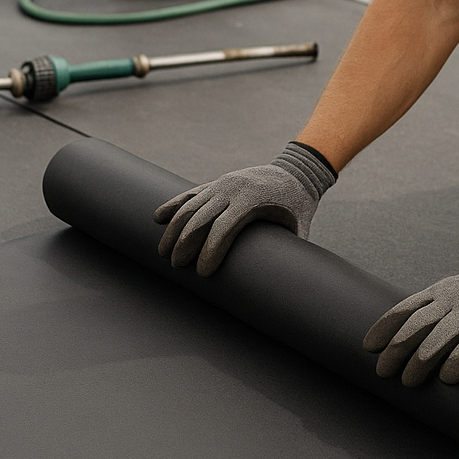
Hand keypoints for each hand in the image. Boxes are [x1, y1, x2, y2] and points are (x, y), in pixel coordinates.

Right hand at [154, 142, 335, 276]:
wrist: (296, 171)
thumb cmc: (299, 206)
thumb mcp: (300, 227)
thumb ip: (293, 253)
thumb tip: (292, 287)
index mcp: (253, 200)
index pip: (225, 227)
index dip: (211, 250)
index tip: (202, 273)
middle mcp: (233, 189)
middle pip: (201, 217)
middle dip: (185, 243)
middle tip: (176, 266)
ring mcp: (223, 183)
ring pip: (191, 205)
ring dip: (174, 228)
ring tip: (163, 252)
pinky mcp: (218, 182)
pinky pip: (192, 193)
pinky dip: (174, 205)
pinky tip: (158, 217)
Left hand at [363, 237, 458, 386]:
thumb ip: (446, 310)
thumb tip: (417, 342)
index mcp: (446, 289)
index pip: (407, 307)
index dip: (385, 327)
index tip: (368, 346)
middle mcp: (457, 296)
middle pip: (417, 325)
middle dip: (396, 351)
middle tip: (383, 372)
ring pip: (440, 337)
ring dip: (420, 362)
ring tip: (408, 382)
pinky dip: (458, 361)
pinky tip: (447, 378)